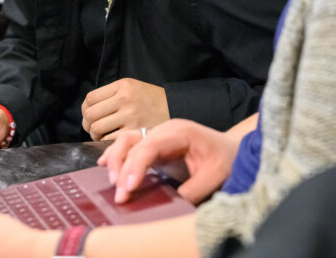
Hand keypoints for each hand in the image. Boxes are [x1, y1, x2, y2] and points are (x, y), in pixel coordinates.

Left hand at [81, 78, 168, 140]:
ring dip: (95, 135)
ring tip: (101, 136)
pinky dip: (105, 143)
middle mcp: (124, 99)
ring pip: (97, 128)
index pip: (90, 98)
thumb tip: (88, 109)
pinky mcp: (135, 132)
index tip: (88, 115)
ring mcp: (130, 116)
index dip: (85, 110)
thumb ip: (112, 95)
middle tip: (93, 129)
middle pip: (90, 114)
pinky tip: (111, 141)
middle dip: (87, 124)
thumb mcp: (132, 87)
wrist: (174, 108)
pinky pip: (109, 140)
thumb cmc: (150, 100)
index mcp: (122, 86)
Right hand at [98, 119, 239, 204]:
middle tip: (120, 195)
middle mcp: (165, 130)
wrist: (231, 149)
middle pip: (134, 142)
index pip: (150, 146)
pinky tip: (104, 165)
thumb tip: (168, 205)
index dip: (135, 166)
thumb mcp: (215, 176)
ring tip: (113, 182)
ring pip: (127, 140)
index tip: (128, 188)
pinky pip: (130, 145)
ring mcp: (158, 135)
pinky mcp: (154, 145)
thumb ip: (192, 190)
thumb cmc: (226, 160)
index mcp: (180, 132)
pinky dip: (116, 154)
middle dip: (122, 168)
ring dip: (115, 160)